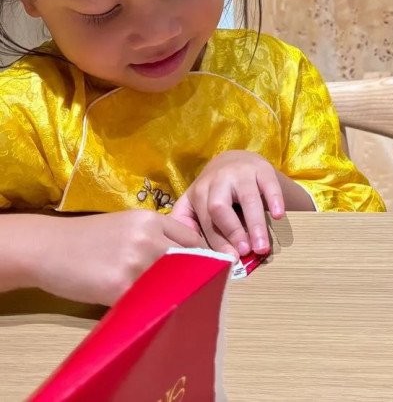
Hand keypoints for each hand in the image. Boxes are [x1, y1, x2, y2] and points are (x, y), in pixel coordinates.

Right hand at [24, 210, 204, 305]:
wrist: (50, 247)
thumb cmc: (87, 237)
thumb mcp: (127, 225)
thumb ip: (155, 236)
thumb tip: (184, 257)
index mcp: (152, 220)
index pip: (192, 240)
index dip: (201, 257)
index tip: (206, 272)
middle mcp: (149, 237)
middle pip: (188, 261)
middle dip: (191, 277)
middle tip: (193, 292)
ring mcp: (136, 262)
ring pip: (169, 283)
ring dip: (169, 294)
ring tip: (166, 302)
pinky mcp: (120, 286)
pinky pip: (145, 300)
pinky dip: (147, 306)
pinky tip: (143, 309)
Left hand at [171, 150, 284, 258]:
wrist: (234, 161)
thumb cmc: (213, 191)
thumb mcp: (194, 204)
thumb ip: (186, 225)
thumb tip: (183, 254)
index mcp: (199, 193)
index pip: (206, 221)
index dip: (217, 242)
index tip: (229, 260)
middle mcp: (217, 180)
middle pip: (220, 207)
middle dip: (232, 232)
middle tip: (245, 253)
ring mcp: (241, 173)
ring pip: (247, 198)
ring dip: (255, 224)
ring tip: (262, 247)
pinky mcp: (262, 169)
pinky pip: (269, 184)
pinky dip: (275, 199)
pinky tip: (279, 216)